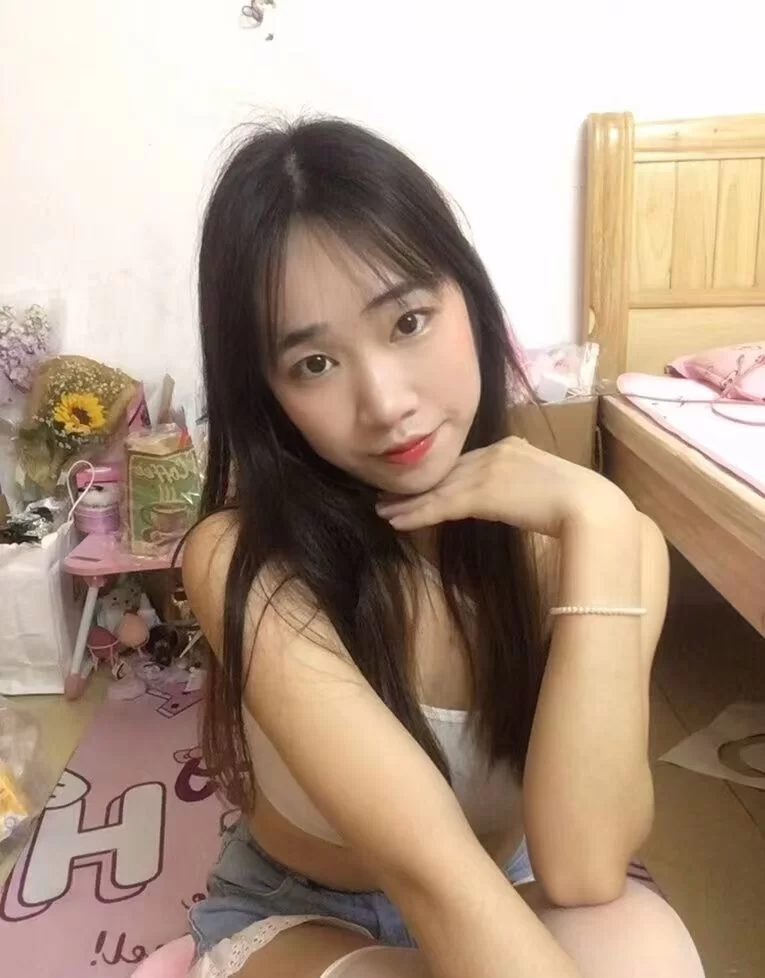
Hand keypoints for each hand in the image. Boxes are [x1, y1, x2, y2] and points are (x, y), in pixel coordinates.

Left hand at [375, 437, 632, 537]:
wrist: (591, 507)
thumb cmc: (581, 504)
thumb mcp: (547, 485)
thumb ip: (525, 484)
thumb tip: (514, 496)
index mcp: (510, 448)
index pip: (465, 463)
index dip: (440, 475)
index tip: (420, 484)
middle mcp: (494, 453)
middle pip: (446, 472)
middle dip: (417, 485)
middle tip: (388, 495)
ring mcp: (486, 471)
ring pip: (437, 488)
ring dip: (407, 502)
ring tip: (382, 511)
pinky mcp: (482, 494)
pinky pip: (439, 505)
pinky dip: (415, 514)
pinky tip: (396, 522)